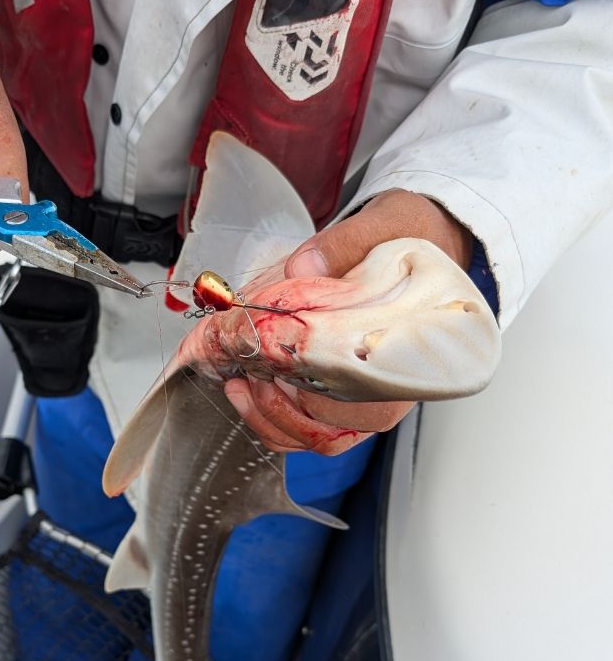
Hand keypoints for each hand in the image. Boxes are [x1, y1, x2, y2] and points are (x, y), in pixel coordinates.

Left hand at [220, 190, 474, 453]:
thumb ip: (344, 243)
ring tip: (238, 381)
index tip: (273, 355)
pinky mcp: (341, 400)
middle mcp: (390, 388)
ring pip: (312, 436)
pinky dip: (267, 420)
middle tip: (243, 364)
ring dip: (267, 415)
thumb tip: (302, 267)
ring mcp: (365, 399)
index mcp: (411, 352)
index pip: (360, 392)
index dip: (310, 380)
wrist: (422, 240)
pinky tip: (243, 388)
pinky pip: (303, 431)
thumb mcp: (386, 223)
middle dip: (277, 401)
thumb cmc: (411, 238)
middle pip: (330, 425)